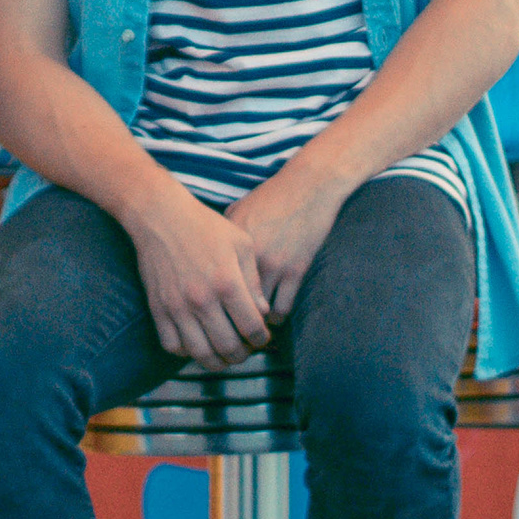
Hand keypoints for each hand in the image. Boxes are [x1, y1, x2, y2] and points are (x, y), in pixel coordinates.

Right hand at [131, 189, 270, 366]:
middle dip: (243, 355)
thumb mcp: (241, 244)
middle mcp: (202, 300)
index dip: (262, 338)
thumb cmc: (205, 226)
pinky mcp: (158, 308)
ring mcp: (177, 307)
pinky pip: (172, 345)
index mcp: (227, 283)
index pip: (252, 328)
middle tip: (246, 349)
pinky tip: (197, 344)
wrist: (161, 216)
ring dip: (217, 362)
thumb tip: (262, 312)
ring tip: (225, 356)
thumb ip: (254, 281)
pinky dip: (187, 353)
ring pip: (201, 354)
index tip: (262, 336)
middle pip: (229, 347)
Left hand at [226, 169, 346, 322]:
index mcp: (228, 244)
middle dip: (231, 322)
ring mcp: (272, 264)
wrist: (308, 185)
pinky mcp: (295, 270)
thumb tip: (211, 258)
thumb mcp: (239, 211)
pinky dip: (277, 316)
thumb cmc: (272, 197)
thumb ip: (223, 238)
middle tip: (232, 333)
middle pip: (231, 304)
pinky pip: (282, 308)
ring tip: (254, 330)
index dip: (212, 305)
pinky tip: (275, 316)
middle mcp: (246, 257)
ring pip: (257, 312)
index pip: (213, 286)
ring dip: (255, 324)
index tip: (214, 316)